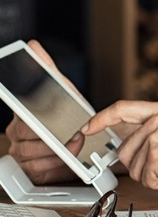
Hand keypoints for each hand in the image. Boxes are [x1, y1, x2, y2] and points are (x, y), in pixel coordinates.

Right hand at [4, 41, 91, 182]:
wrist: (81, 135)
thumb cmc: (68, 112)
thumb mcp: (61, 88)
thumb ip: (46, 68)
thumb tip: (32, 46)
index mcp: (21, 114)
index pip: (21, 117)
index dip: (34, 122)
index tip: (44, 125)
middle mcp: (17, 134)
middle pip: (27, 138)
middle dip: (52, 137)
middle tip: (73, 133)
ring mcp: (21, 152)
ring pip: (30, 155)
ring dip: (57, 151)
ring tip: (74, 144)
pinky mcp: (30, 170)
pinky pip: (36, 170)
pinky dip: (54, 165)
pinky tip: (66, 158)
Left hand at [82, 101, 157, 191]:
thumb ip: (157, 129)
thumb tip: (133, 144)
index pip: (121, 109)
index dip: (100, 119)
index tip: (87, 128)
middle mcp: (156, 121)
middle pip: (125, 151)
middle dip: (141, 165)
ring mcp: (155, 138)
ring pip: (135, 168)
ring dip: (154, 176)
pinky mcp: (157, 158)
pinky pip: (146, 180)